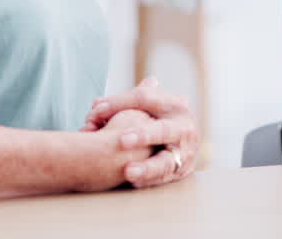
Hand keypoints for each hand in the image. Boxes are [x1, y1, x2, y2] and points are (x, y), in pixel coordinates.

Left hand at [82, 77, 198, 187]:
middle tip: (122, 140)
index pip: (145, 99)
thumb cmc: (157, 118)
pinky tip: (133, 182)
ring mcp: (186, 150)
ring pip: (166, 161)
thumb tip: (96, 105)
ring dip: (146, 167)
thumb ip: (123, 103)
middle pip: (163, 129)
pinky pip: (165, 178)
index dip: (119, 103)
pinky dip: (148, 180)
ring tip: (128, 171)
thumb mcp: (148, 104)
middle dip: (143, 135)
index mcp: (174, 104)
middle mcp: (183, 126)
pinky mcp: (183, 170)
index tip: (95, 110)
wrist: (185, 139)